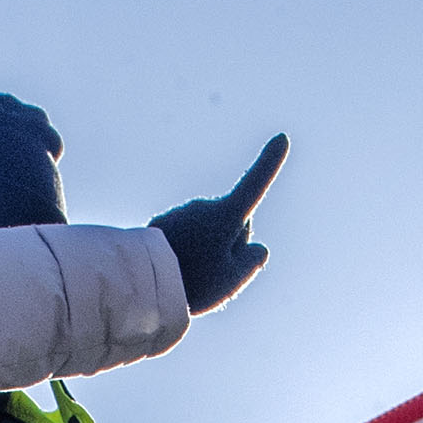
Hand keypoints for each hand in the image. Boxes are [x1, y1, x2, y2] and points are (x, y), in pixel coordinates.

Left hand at [150, 134, 288, 313]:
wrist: (140, 284)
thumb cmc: (193, 282)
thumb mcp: (234, 279)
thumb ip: (254, 260)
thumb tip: (257, 248)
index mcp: (225, 215)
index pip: (255, 185)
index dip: (270, 162)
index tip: (281, 138)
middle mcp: (203, 206)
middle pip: (233, 224)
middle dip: (232, 244)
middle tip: (217, 275)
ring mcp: (182, 213)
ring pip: (208, 233)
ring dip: (207, 252)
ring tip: (192, 278)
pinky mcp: (163, 223)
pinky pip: (186, 239)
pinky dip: (186, 253)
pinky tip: (175, 272)